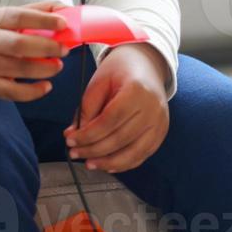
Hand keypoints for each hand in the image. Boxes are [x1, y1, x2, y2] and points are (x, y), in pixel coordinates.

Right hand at [0, 0, 67, 100]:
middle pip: (20, 45)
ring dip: (45, 69)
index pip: (20, 17)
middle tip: (64, 50)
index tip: (63, 24)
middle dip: (47, 47)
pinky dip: (33, 92)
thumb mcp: (9, 16)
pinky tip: (47, 86)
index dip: (43, 20)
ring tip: (58, 65)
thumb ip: (39, 10)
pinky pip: (14, 93)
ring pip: (20, 69)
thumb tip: (68, 10)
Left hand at [64, 43, 169, 172]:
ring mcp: (160, 122)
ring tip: (88, 163)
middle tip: (74, 152)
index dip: (88, 134)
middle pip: (120, 138)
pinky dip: (123, 164)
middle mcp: (153, 108)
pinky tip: (107, 165)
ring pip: (132, 153)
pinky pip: (141, 155)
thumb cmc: (120, 72)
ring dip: (107, 162)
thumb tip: (73, 136)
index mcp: (137, 90)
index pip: (109, 120)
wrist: (146, 66)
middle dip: (93, 150)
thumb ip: (86, 109)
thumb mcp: (99, 82)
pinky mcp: (161, 133)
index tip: (70, 140)